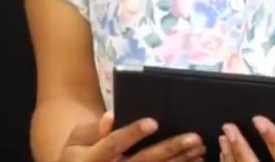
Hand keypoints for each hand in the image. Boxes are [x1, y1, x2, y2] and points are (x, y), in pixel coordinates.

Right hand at [58, 111, 205, 161]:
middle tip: (193, 138)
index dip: (132, 133)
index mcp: (93, 159)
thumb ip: (91, 130)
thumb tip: (110, 117)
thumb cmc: (77, 156)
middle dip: (169, 149)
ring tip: (199, 150)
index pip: (114, 144)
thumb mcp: (75, 141)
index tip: (153, 122)